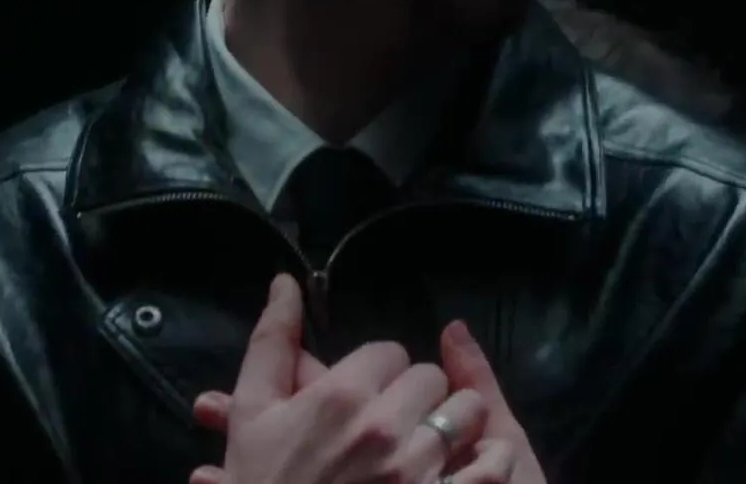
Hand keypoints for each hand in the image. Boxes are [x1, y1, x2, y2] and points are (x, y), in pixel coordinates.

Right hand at [195, 274, 514, 483]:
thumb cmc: (266, 483)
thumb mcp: (254, 415)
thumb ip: (272, 343)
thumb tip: (285, 281)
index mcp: (339, 397)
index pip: (389, 351)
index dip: (378, 373)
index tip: (366, 397)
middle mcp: (384, 428)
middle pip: (429, 378)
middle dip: (415, 396)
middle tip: (394, 424)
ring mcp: (419, 472)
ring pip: (465, 412)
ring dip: (453, 424)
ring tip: (431, 446)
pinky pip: (491, 462)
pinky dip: (487, 460)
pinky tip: (467, 467)